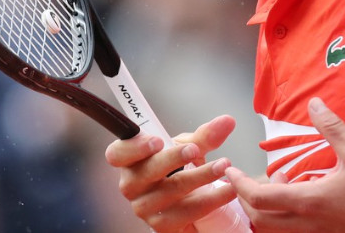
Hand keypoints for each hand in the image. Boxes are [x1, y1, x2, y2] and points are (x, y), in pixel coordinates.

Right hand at [105, 115, 238, 231]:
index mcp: (131, 160)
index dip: (134, 147)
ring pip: (170, 192)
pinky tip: (227, 191)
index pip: (117, 153)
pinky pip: (186, 213)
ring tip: (223, 167)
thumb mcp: (189, 147)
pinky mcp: (161, 226)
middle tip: (196, 149)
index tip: (157, 141)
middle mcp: (132, 185)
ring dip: (200, 177)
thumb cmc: (180, 169)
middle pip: (146, 172)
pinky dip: (210, 200)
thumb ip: (204, 136)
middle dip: (173, 159)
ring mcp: (145, 208)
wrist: (189, 202)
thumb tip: (226, 121)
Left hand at [225, 98, 344, 232]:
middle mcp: (307, 223)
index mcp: (309, 201)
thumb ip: (331, 126)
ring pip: (274, 230)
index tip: (230, 172)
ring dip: (264, 210)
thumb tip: (313, 104)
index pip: (260, 198)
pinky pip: (291, 231)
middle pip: (260, 220)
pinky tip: (295, 195)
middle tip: (242, 179)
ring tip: (273, 182)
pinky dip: (281, 217)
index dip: (239, 184)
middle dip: (244, 201)